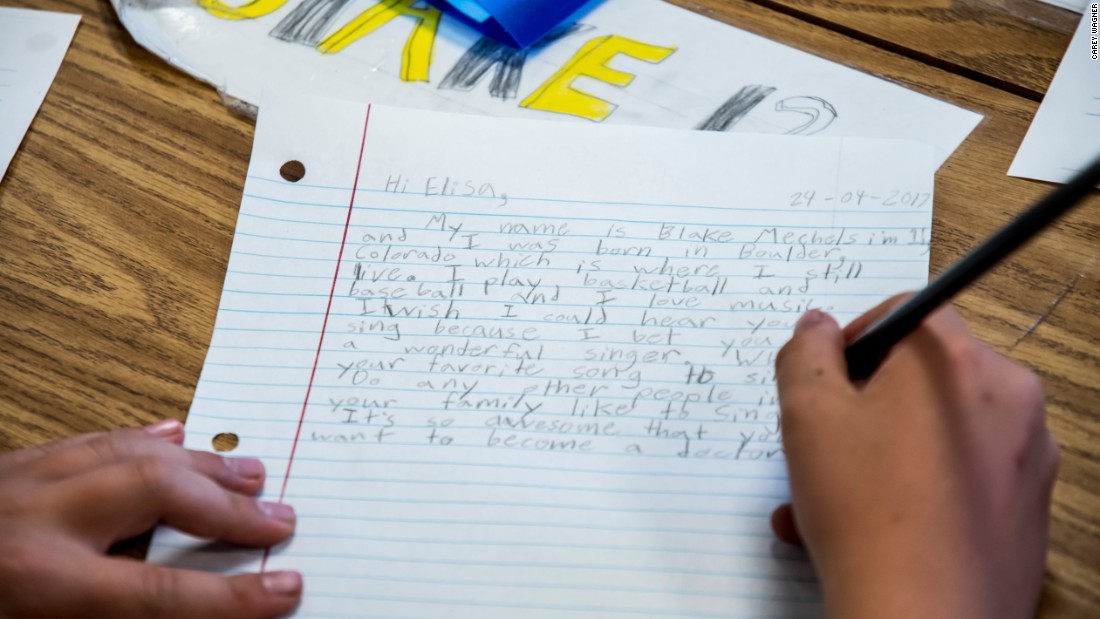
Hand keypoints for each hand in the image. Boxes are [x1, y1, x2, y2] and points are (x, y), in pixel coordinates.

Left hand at [0, 420, 301, 617]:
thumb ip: (110, 616)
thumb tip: (185, 606)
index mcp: (36, 580)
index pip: (159, 591)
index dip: (230, 596)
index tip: (282, 589)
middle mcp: (32, 519)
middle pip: (154, 491)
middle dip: (225, 505)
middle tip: (277, 517)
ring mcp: (16, 483)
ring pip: (126, 452)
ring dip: (195, 462)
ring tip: (246, 472)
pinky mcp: (5, 467)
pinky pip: (83, 441)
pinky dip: (135, 438)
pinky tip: (169, 434)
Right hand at [772, 298, 1058, 618]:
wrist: (923, 616)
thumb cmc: (864, 509)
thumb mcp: (806, 414)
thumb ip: (805, 353)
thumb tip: (817, 326)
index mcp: (957, 360)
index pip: (904, 313)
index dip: (853, 340)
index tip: (825, 383)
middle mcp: (1009, 396)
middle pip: (924, 375)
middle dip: (865, 405)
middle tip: (824, 444)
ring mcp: (1029, 455)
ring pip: (940, 430)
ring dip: (884, 451)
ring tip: (835, 498)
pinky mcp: (1030, 506)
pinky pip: (965, 474)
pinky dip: (922, 486)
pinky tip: (876, 526)